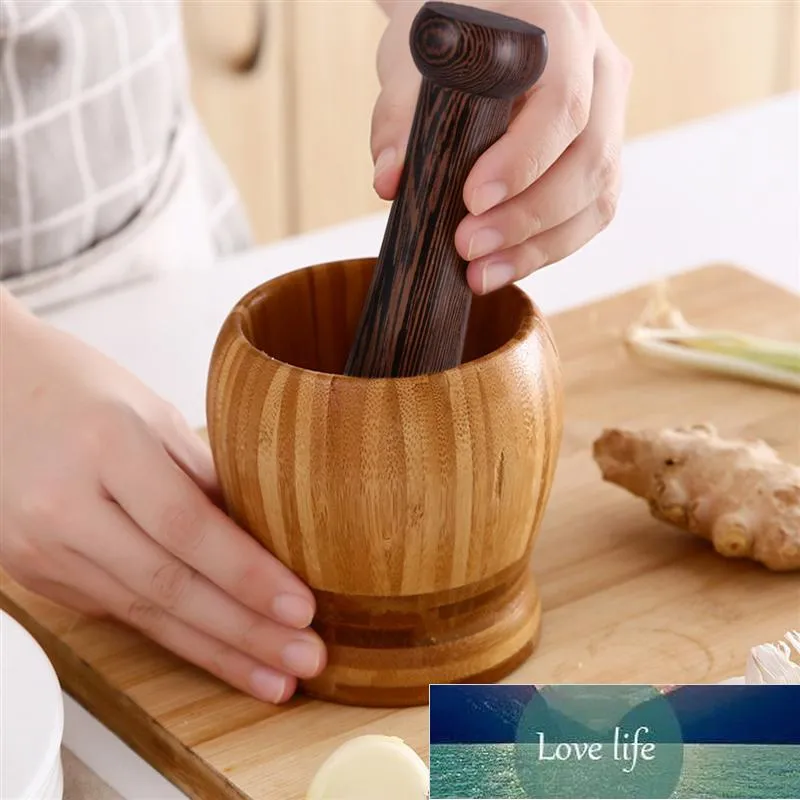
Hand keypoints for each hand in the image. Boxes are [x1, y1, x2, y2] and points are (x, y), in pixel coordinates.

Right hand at [0, 291, 325, 703]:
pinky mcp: (35, 574)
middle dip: (244, 633)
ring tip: (272, 678)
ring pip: (143, 613)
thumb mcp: (151, 411)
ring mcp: (40, 548)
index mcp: (107, 447)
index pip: (188, 527)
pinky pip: (116, 610)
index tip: (301, 609)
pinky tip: (216, 652)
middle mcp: (65, 506)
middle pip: (168, 585)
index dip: (247, 575)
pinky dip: (172, 635)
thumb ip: (202, 474)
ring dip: (215, 651)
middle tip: (304, 661)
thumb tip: (261, 535)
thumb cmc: (76, 387)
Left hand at [372, 0, 631, 292]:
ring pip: (597, 195)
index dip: (523, 161)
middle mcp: (599, 70)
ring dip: (539, 246)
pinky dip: (548, 248)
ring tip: (481, 274)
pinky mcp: (602, 155)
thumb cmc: (450, 35)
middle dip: (527, 217)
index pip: (562, 105)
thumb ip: (400, 113)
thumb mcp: (415, 54)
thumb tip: (391, 183)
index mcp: (560, 30)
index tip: (473, 200)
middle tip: (468, 248)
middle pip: (589, 159)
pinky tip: (504, 267)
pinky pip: (591, 212)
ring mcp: (610, 115)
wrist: (483, 24)